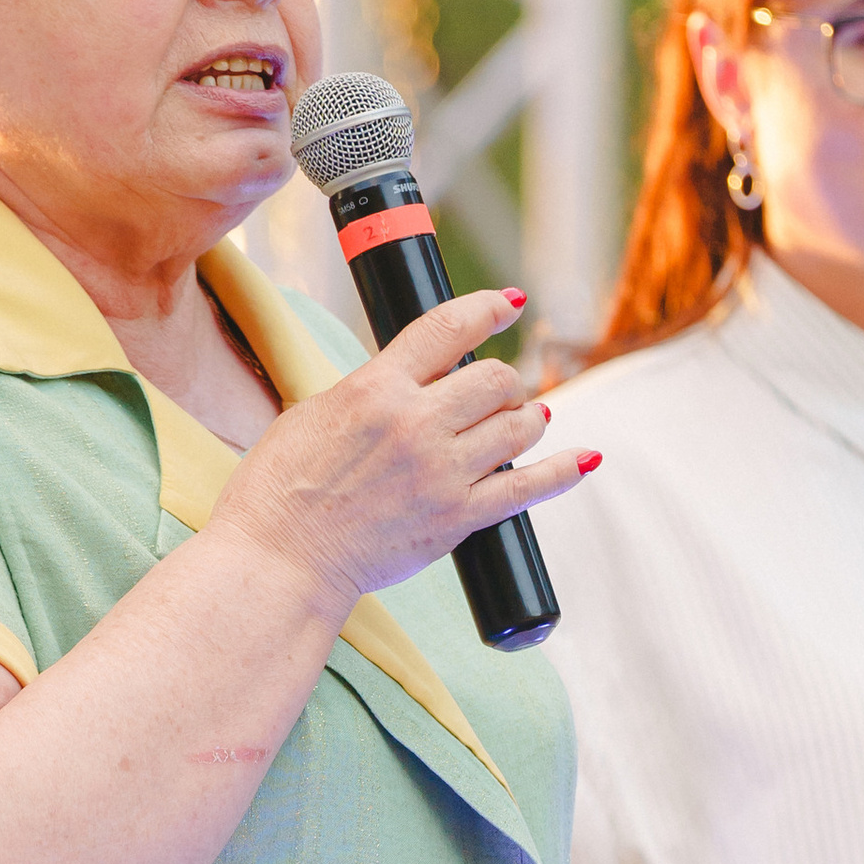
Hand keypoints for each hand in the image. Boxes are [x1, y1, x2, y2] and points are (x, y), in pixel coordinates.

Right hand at [217, 288, 591, 618]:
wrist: (280, 560)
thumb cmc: (280, 490)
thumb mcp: (316, 412)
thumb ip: (371, 390)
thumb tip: (409, 375)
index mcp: (376, 389)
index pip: (448, 328)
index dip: (488, 308)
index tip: (509, 302)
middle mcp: (416, 424)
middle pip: (494, 379)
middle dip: (504, 380)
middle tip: (499, 389)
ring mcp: (442, 472)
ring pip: (518, 426)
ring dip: (528, 417)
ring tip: (525, 420)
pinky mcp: (457, 518)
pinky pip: (529, 488)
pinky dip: (564, 470)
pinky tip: (584, 458)